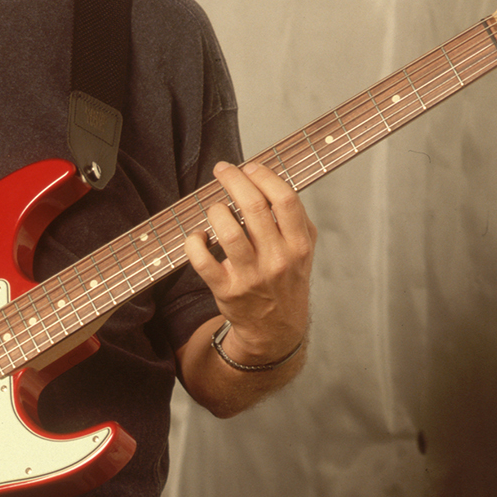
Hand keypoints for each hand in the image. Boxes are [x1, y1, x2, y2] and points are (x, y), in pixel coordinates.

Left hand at [183, 159, 315, 359]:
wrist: (276, 329)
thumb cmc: (285, 282)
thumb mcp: (303, 252)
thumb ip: (295, 220)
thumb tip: (272, 181)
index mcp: (299, 245)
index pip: (285, 200)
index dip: (265, 177)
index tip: (250, 167)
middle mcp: (277, 259)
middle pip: (253, 208)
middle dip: (234, 181)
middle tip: (222, 170)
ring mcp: (251, 276)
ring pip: (228, 232)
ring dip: (215, 211)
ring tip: (215, 208)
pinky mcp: (226, 290)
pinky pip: (202, 260)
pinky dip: (194, 243)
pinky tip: (197, 237)